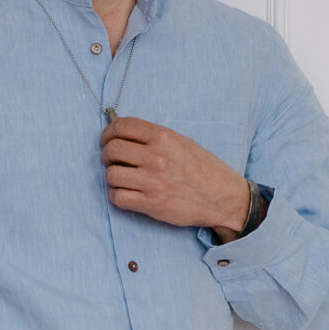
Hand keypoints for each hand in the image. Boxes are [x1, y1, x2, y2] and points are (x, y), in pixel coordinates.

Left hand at [101, 117, 251, 238]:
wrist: (222, 197)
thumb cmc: (204, 169)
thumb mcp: (183, 142)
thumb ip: (155, 137)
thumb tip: (126, 135)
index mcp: (163, 137)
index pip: (122, 126)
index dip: (109, 132)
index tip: (108, 139)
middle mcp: (156, 157)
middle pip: (112, 149)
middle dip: (106, 154)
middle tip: (111, 160)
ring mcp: (152, 181)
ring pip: (111, 175)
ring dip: (111, 176)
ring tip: (121, 178)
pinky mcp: (151, 203)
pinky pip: (117, 197)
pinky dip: (116, 195)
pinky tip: (124, 193)